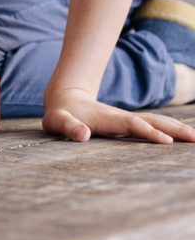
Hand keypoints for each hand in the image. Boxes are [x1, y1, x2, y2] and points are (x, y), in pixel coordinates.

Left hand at [42, 87, 194, 143]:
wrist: (66, 98)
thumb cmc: (61, 114)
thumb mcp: (57, 120)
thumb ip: (68, 126)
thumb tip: (82, 135)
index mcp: (108, 119)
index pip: (131, 125)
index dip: (147, 131)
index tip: (165, 141)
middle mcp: (121, 118)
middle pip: (151, 121)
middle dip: (172, 128)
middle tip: (194, 138)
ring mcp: (127, 120)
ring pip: (155, 122)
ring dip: (175, 128)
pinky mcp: (128, 124)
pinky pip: (152, 126)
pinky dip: (169, 130)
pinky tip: (182, 136)